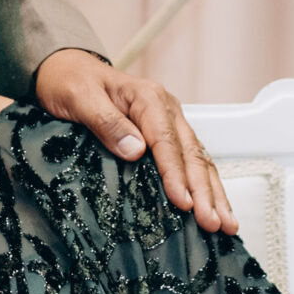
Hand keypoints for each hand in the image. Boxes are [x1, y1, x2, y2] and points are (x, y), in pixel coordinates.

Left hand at [32, 50, 236, 235]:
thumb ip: (106, 122)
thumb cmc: (70, 82)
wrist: (66, 69)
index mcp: (148, 98)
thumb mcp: (80, 98)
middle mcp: (166, 109)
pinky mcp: (168, 135)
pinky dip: (206, 186)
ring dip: (213, 193)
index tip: (183, 203)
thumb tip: (135, 151)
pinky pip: (191, 161)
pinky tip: (216, 207)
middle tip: (213, 223)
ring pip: (199, 160)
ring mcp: (170, 122)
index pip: (167, 141)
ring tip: (227, 224)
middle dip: (204, 191)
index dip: (176, 175)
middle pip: (191, 154)